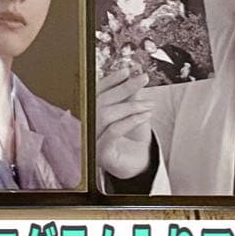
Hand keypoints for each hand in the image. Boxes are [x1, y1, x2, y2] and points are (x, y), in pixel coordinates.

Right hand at [96, 65, 153, 179]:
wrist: (138, 164)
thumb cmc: (132, 137)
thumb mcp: (131, 111)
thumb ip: (128, 95)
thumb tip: (132, 75)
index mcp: (90, 114)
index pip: (95, 92)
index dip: (110, 80)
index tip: (126, 71)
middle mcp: (85, 127)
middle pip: (100, 101)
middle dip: (124, 88)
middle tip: (143, 79)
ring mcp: (91, 141)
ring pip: (106, 115)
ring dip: (131, 105)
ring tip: (149, 103)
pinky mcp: (101, 154)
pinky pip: (114, 131)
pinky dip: (131, 120)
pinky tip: (145, 115)